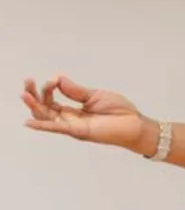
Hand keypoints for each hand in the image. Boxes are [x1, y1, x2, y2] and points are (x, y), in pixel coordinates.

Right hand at [22, 76, 151, 152]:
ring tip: (24, 94)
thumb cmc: (119, 112)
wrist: (136, 124)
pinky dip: (43, 126)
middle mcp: (71, 119)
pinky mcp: (79, 131)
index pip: (52, 99)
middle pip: (45, 108)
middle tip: (27, 81)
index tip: (53, 78)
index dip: (48, 88)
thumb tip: (57, 78)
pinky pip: (57, 128)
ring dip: (34, 106)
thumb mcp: (95, 95)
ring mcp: (73, 126)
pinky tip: (29, 122)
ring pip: (47, 117)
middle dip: (34, 95)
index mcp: (74, 110)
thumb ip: (75, 90)